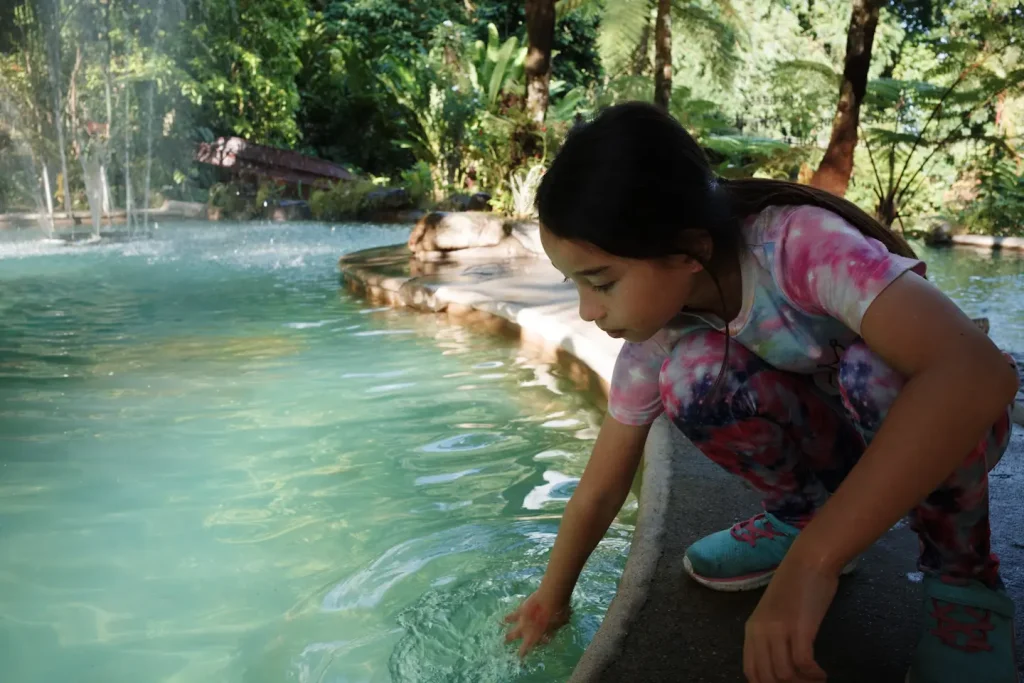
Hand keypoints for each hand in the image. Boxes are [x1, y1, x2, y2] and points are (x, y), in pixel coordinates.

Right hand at [503, 589, 570, 656]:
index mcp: (535, 637)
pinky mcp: (520, 611)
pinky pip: (512, 615)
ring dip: (507, 632)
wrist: (550, 599)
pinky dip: (508, 618)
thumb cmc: (557, 615)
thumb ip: (552, 632)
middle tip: (505, 643)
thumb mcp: (557, 627)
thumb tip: (549, 636)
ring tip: (504, 635)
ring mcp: (522, 621)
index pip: (526, 648)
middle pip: (515, 637)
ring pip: (512, 627)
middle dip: (509, 640)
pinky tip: (504, 619)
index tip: (519, 656)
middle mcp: (525, 630)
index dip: (522, 652)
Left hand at [743, 558, 837, 681]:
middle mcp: (761, 631)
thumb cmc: (795, 585)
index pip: (751, 671)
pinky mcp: (800, 627)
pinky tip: (822, 673)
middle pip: (767, 677)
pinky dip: (814, 674)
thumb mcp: (773, 613)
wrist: (809, 560)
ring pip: (785, 674)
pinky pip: (803, 662)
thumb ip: (770, 636)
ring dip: (803, 682)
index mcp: (752, 629)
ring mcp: (779, 629)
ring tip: (816, 679)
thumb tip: (778, 663)